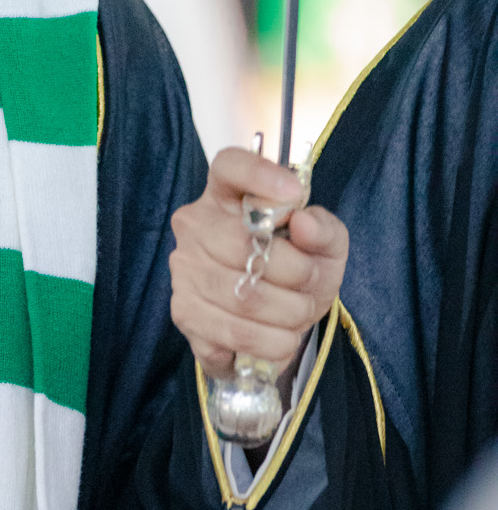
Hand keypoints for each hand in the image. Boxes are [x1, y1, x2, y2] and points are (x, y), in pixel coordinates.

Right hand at [169, 148, 348, 380]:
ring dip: (289, 313)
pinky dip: (272, 343)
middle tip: (312, 282)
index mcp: (227, 194)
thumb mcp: (325, 248)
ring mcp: (184, 270)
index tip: (295, 194)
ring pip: (242, 297)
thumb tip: (303, 222)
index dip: (260, 175)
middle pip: (241, 244)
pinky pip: (235, 334)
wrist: (275, 322)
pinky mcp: (184, 313)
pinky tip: (281, 337)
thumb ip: (324, 230)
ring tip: (300, 313)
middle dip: (295, 272)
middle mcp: (194, 226)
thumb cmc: (297, 270)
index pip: (229, 166)